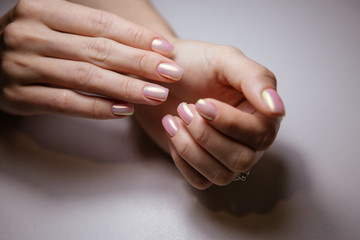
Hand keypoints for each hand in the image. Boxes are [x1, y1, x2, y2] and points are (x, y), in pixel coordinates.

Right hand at [0, 0, 182, 117]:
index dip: (135, 37)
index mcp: (42, 11)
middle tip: (170, 73)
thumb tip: (144, 45)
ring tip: (155, 94)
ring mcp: (21, 66)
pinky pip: (65, 103)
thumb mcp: (55, 26)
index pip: (99, 24)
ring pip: (84, 78)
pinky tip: (123, 110)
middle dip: (139, 63)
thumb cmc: (32, 43)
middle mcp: (29, 35)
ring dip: (125, 88)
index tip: (165, 49)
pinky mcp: (18, 96)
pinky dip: (97, 108)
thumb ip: (91, 32)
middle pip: (97, 51)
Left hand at [135, 40, 284, 188]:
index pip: (259, 134)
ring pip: (220, 174)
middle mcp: (248, 140)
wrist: (159, 74)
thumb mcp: (225, 60)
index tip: (202, 103)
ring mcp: (225, 155)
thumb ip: (255, 79)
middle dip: (207, 135)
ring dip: (191, 148)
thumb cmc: (195, 64)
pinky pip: (200, 180)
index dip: (230, 123)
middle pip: (241, 160)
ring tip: (175, 119)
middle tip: (185, 108)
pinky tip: (174, 132)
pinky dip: (182, 159)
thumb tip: (277, 110)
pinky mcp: (202, 166)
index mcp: (261, 114)